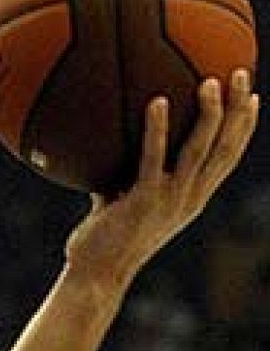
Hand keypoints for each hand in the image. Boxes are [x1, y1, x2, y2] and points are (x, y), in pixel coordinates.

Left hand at [67, 70, 258, 287]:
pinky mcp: (144, 201)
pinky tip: (156, 102)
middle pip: (227, 147)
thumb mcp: (124, 204)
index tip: (254, 98)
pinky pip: (153, 158)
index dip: (244, 128)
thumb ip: (123, 178)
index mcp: (192, 199)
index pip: (228, 158)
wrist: (96, 277)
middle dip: (239, 109)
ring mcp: (170, 200)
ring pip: (201, 149)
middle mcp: (190, 198)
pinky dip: (157, 129)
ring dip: (209, 113)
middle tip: (243, 74)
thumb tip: (104, 149)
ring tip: (210, 81)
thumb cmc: (104, 243)